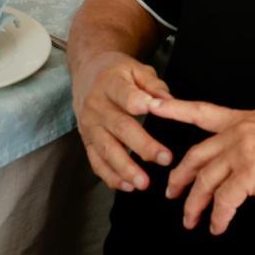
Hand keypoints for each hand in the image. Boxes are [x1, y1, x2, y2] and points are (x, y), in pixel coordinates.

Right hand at [71, 51, 172, 191]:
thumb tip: (168, 101)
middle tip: (165, 158)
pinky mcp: (87, 141)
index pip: (123, 93)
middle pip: (119, 126)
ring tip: (144, 183)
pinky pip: (96, 161)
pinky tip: (127, 186)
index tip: (154, 109)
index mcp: (110, 83)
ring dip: (125, 168)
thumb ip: (153, 84)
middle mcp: (96, 106)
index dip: (137, 101)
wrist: (87, 73)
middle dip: (142, 145)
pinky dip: (110, 176)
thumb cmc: (117, 72)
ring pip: (106, 149)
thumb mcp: (135, 68)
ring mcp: (89, 126)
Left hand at [150, 97, 254, 234]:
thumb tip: (238, 157)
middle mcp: (235, 133)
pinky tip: (217, 226)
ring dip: (194, 205)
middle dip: (179, 177)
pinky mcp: (249, 174)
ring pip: (205, 181)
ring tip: (191, 220)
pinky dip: (218, 217)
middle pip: (195, 156)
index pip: (200, 111)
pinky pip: (224, 201)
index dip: (174, 109)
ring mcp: (241, 153)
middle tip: (171, 192)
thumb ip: (248, 138)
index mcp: (240, 120)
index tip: (153, 106)